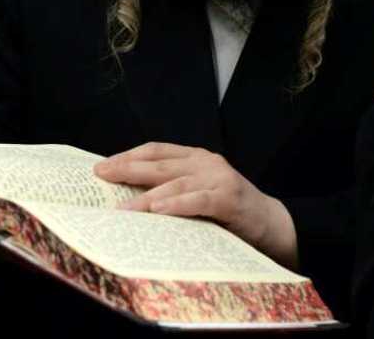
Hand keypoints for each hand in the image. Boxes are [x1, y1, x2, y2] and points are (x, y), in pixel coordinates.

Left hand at [94, 143, 298, 269]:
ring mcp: (219, 178)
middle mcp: (206, 162)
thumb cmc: (230, 211)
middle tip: (102, 175)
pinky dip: (176, 205)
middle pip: (160, 163)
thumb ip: (174, 188)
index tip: (103, 165)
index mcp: (197, 158)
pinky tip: (158, 210)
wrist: (271, 224)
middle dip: (128, 168)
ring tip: (123, 208)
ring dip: (146, 196)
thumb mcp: (199, 193)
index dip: (130, 155)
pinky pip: (198, 200)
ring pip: (175, 184)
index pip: (158, 150)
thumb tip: (129, 196)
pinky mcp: (229, 198)